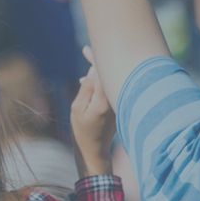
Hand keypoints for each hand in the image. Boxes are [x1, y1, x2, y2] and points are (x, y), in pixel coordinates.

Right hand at [71, 61, 115, 175]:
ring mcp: (121, 102)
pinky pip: (114, 86)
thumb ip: (86, 88)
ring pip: (114, 78)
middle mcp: (117, 100)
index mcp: (104, 101)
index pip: (103, 73)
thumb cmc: (82, 131)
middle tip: (86, 50)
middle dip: (101, 60)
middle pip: (113, 72)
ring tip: (87, 58)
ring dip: (102, 68)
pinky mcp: (122, 104)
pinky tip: (89, 78)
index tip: (87, 50)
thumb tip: (95, 69)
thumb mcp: (77, 109)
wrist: (95, 150)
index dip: (96, 59)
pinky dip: (104, 79)